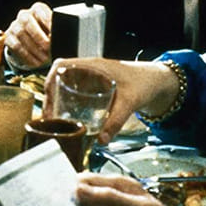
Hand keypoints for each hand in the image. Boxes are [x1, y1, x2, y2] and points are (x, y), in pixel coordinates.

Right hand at [5, 2, 52, 69]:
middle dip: (39, 36)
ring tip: (44, 59)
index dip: (47, 21)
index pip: (40, 10)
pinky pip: (16, 46)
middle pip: (27, 22)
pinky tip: (36, 63)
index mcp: (37, 9)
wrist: (32, 44)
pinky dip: (27, 56)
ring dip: (34, 49)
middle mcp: (24, 15)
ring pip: (21, 35)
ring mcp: (14, 26)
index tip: (54, 33)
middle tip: (48, 47)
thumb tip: (63, 40)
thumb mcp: (53, 31)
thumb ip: (57, 32)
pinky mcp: (8, 38)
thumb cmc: (47, 35)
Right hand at [44, 57, 180, 142]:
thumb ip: (116, 121)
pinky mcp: (95, 87)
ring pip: (65, 85)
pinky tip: (69, 118)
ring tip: (55, 120)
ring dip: (57, 100)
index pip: (61, 64)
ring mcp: (90, 78)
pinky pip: (74, 92)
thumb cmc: (144, 83)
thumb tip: (101, 140)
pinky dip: (68, 103)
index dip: (49, 78)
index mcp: (93, 66)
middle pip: (58, 77)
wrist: (158, 81)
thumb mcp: (130, 102)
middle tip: (49, 116)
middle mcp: (88, 70)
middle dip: (50, 95)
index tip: (47, 96)